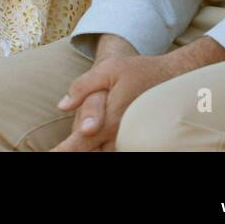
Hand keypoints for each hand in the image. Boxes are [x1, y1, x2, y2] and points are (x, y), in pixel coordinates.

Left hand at [52, 47, 179, 151]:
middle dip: (76, 151)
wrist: (172, 75)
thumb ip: (82, 87)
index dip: (66, 149)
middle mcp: (121, 133)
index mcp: (112, 118)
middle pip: (93, 151)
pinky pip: (117, 148)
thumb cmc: (138, 70)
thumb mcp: (108, 70)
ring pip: (105, 152)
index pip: (83, 141)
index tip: (52, 153)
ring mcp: (130, 137)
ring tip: (72, 147)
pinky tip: (94, 144)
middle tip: (56, 151)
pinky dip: (102, 147)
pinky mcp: (136, 136)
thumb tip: (62, 106)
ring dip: (90, 149)